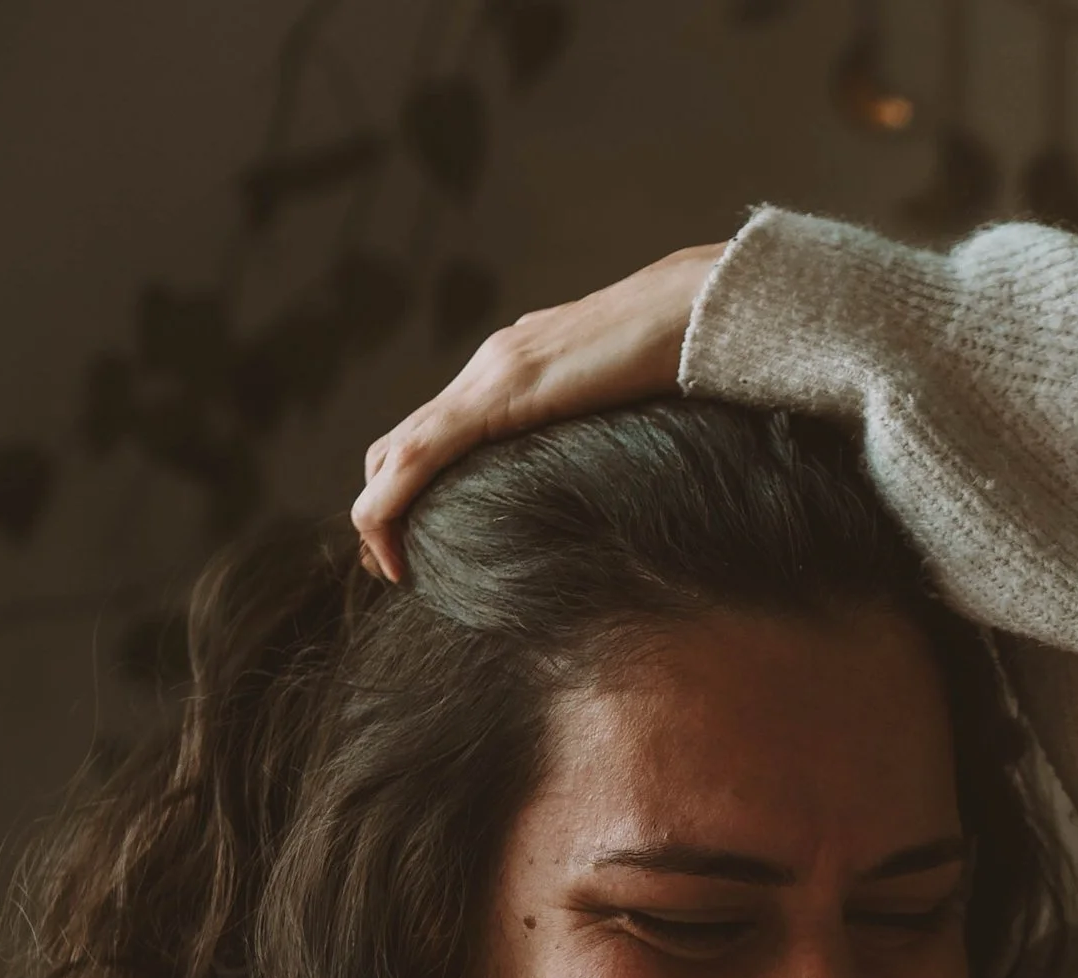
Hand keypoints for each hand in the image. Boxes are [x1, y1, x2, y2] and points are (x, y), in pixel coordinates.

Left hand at [350, 243, 726, 583]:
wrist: (699, 309)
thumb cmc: (681, 361)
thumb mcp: (622, 414)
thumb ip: (589, 436)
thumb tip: (599, 485)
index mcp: (513, 372)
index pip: (435, 436)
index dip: (407, 492)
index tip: (414, 548)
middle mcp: (488, 368)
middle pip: (400, 444)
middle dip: (381, 508)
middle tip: (390, 567)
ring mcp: (490, 374)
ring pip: (399, 450)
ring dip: (378, 512)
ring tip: (389, 566)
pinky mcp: (501, 391)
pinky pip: (423, 452)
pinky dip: (391, 500)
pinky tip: (386, 541)